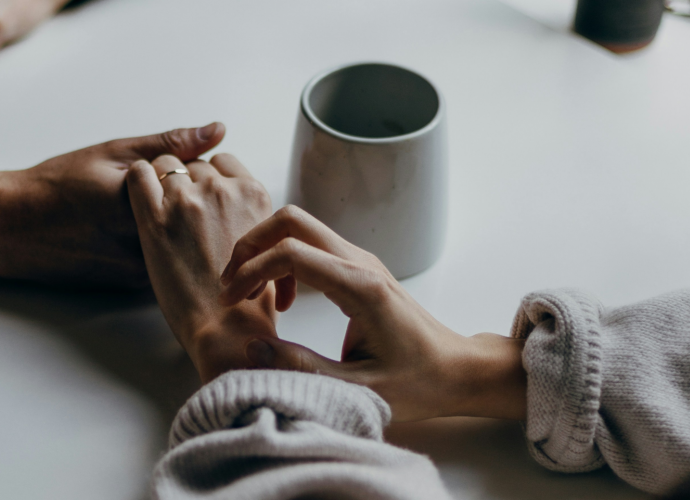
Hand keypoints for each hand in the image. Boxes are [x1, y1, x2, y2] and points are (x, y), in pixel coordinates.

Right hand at [0, 123, 225, 287]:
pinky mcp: (136, 285)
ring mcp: (143, 270)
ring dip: (184, 227)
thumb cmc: (59, 186)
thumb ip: (169, 144)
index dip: (196, 172)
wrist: (15, 230)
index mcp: (144, 206)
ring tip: (138, 211)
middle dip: (195, 201)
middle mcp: (147, 245)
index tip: (175, 166)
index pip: (204, 187)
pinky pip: (170, 261)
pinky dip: (168, 245)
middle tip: (165, 186)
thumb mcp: (114, 153)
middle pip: (201, 220)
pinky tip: (134, 231)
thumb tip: (217, 130)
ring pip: (187, 244)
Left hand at [126, 153, 275, 382]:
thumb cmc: (248, 300)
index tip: (202, 196)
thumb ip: (251, 217)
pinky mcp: (155, 218)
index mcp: (253, 194)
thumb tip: (237, 211)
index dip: (209, 177)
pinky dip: (137, 180)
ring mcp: (188, 200)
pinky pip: (138, 173)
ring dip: (160, 182)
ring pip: (165, 164)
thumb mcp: (266, 245)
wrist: (226, 328)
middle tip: (178, 212)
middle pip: (194, 164)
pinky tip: (138, 199)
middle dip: (185, 182)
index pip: (223, 162)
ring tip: (158, 210)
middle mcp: (222, 190)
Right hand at [218, 205, 526, 421]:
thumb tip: (251, 349)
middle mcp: (360, 262)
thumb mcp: (357, 389)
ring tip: (251, 294)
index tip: (231, 300)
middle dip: (251, 245)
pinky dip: (284, 261)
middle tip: (232, 285)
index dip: (251, 271)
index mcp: (360, 287)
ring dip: (266, 251)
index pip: (291, 253)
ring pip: (300, 227)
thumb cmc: (418, 382)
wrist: (457, 370)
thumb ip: (301, 368)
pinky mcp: (359, 267)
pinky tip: (283, 300)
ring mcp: (361, 260)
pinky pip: (311, 245)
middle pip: (292, 220)